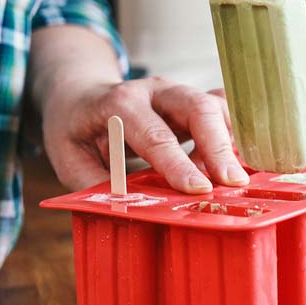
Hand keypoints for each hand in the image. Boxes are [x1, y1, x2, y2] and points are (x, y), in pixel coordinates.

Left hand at [40, 76, 248, 193]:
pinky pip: (221, 114)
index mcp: (119, 104)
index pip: (155, 134)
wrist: (79, 95)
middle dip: (218, 146)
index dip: (178, 164)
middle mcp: (154, 91)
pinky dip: (232, 137)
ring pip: (215, 109)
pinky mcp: (192, 101)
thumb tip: (131, 213)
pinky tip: (236, 162)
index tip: (199, 190)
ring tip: (231, 179)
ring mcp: (177, 93)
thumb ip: (97, 185)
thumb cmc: (75, 130)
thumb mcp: (70, 160)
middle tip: (234, 182)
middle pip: (197, 108)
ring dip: (229, 143)